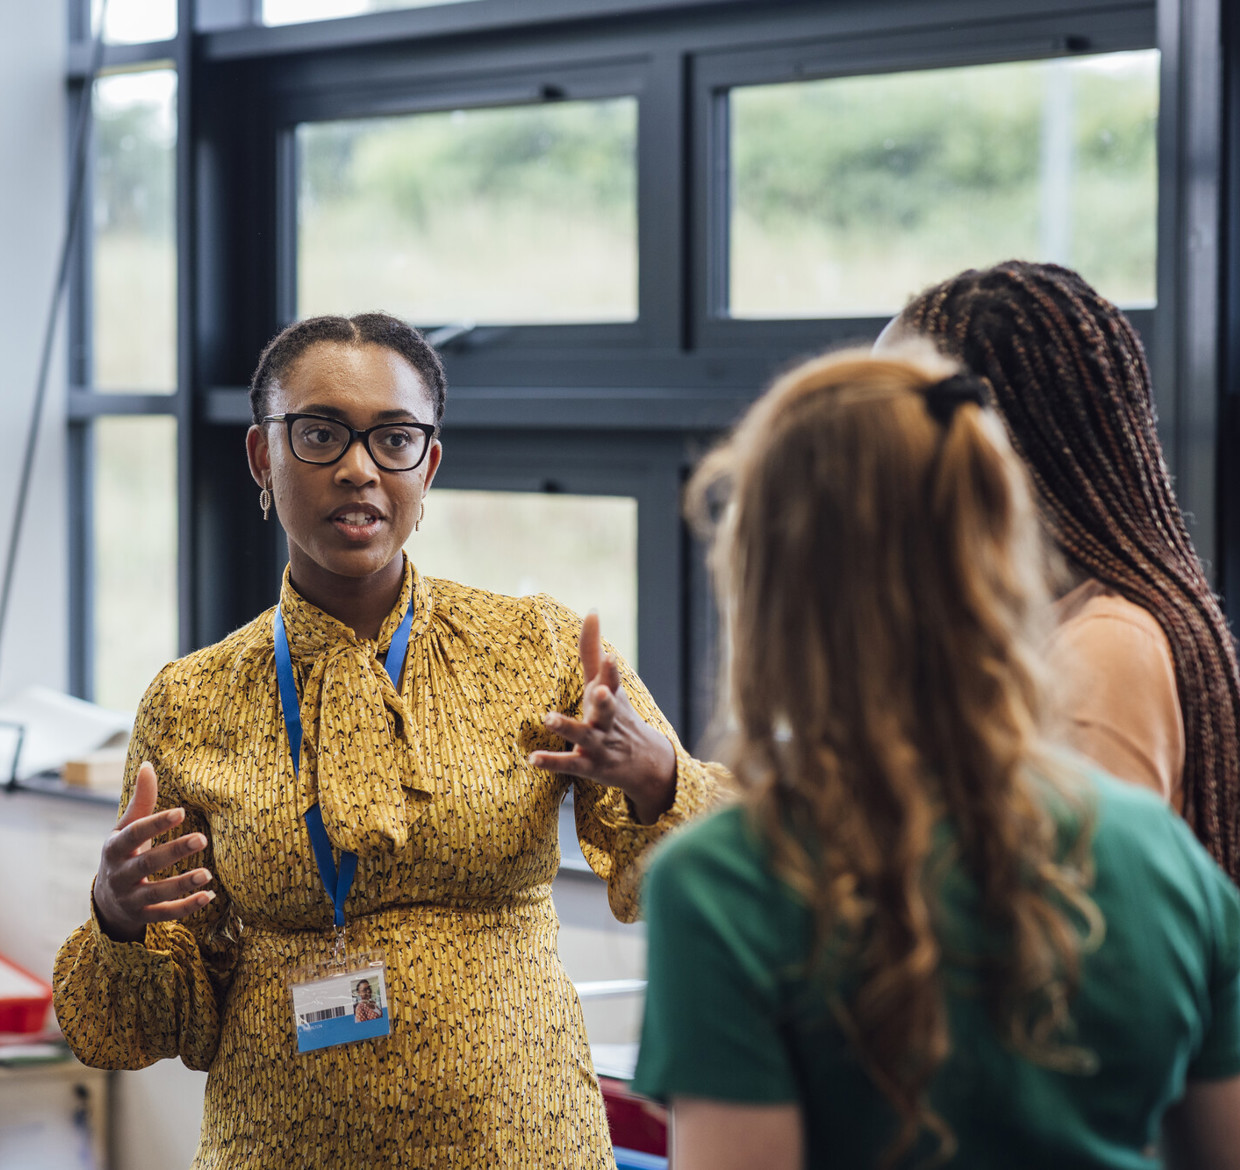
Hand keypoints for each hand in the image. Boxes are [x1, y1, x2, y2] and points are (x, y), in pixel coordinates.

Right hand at [94, 761, 213, 942]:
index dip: (156, 823)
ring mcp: (130, 898)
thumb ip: (141, 801)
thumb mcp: (126, 828)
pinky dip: (186, 908)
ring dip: (183, 884)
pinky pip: (165, 914)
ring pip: (156, 893)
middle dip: (174, 852)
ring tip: (208, 874)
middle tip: (203, 838)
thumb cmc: (124, 853)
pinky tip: (209, 896)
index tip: (181, 811)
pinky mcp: (143, 916)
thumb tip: (148, 764)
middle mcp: (119, 875)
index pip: (134, 834)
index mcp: (114, 848)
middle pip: (146, 864)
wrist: (107, 900)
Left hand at [528, 612, 675, 823]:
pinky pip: (569, 764)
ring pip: (584, 736)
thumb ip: (593, 650)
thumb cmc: (618, 715)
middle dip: (606, 700)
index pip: (613, 679)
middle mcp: (608, 720)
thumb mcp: (607, 684)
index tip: (609, 652)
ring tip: (548, 718)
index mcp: (612, 697)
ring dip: (568, 727)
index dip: (610, 666)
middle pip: (609, 709)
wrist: (646, 764)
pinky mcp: (589, 766)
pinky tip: (532, 758)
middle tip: (600, 690)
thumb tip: (591, 611)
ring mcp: (599, 744)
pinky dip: (552, 761)